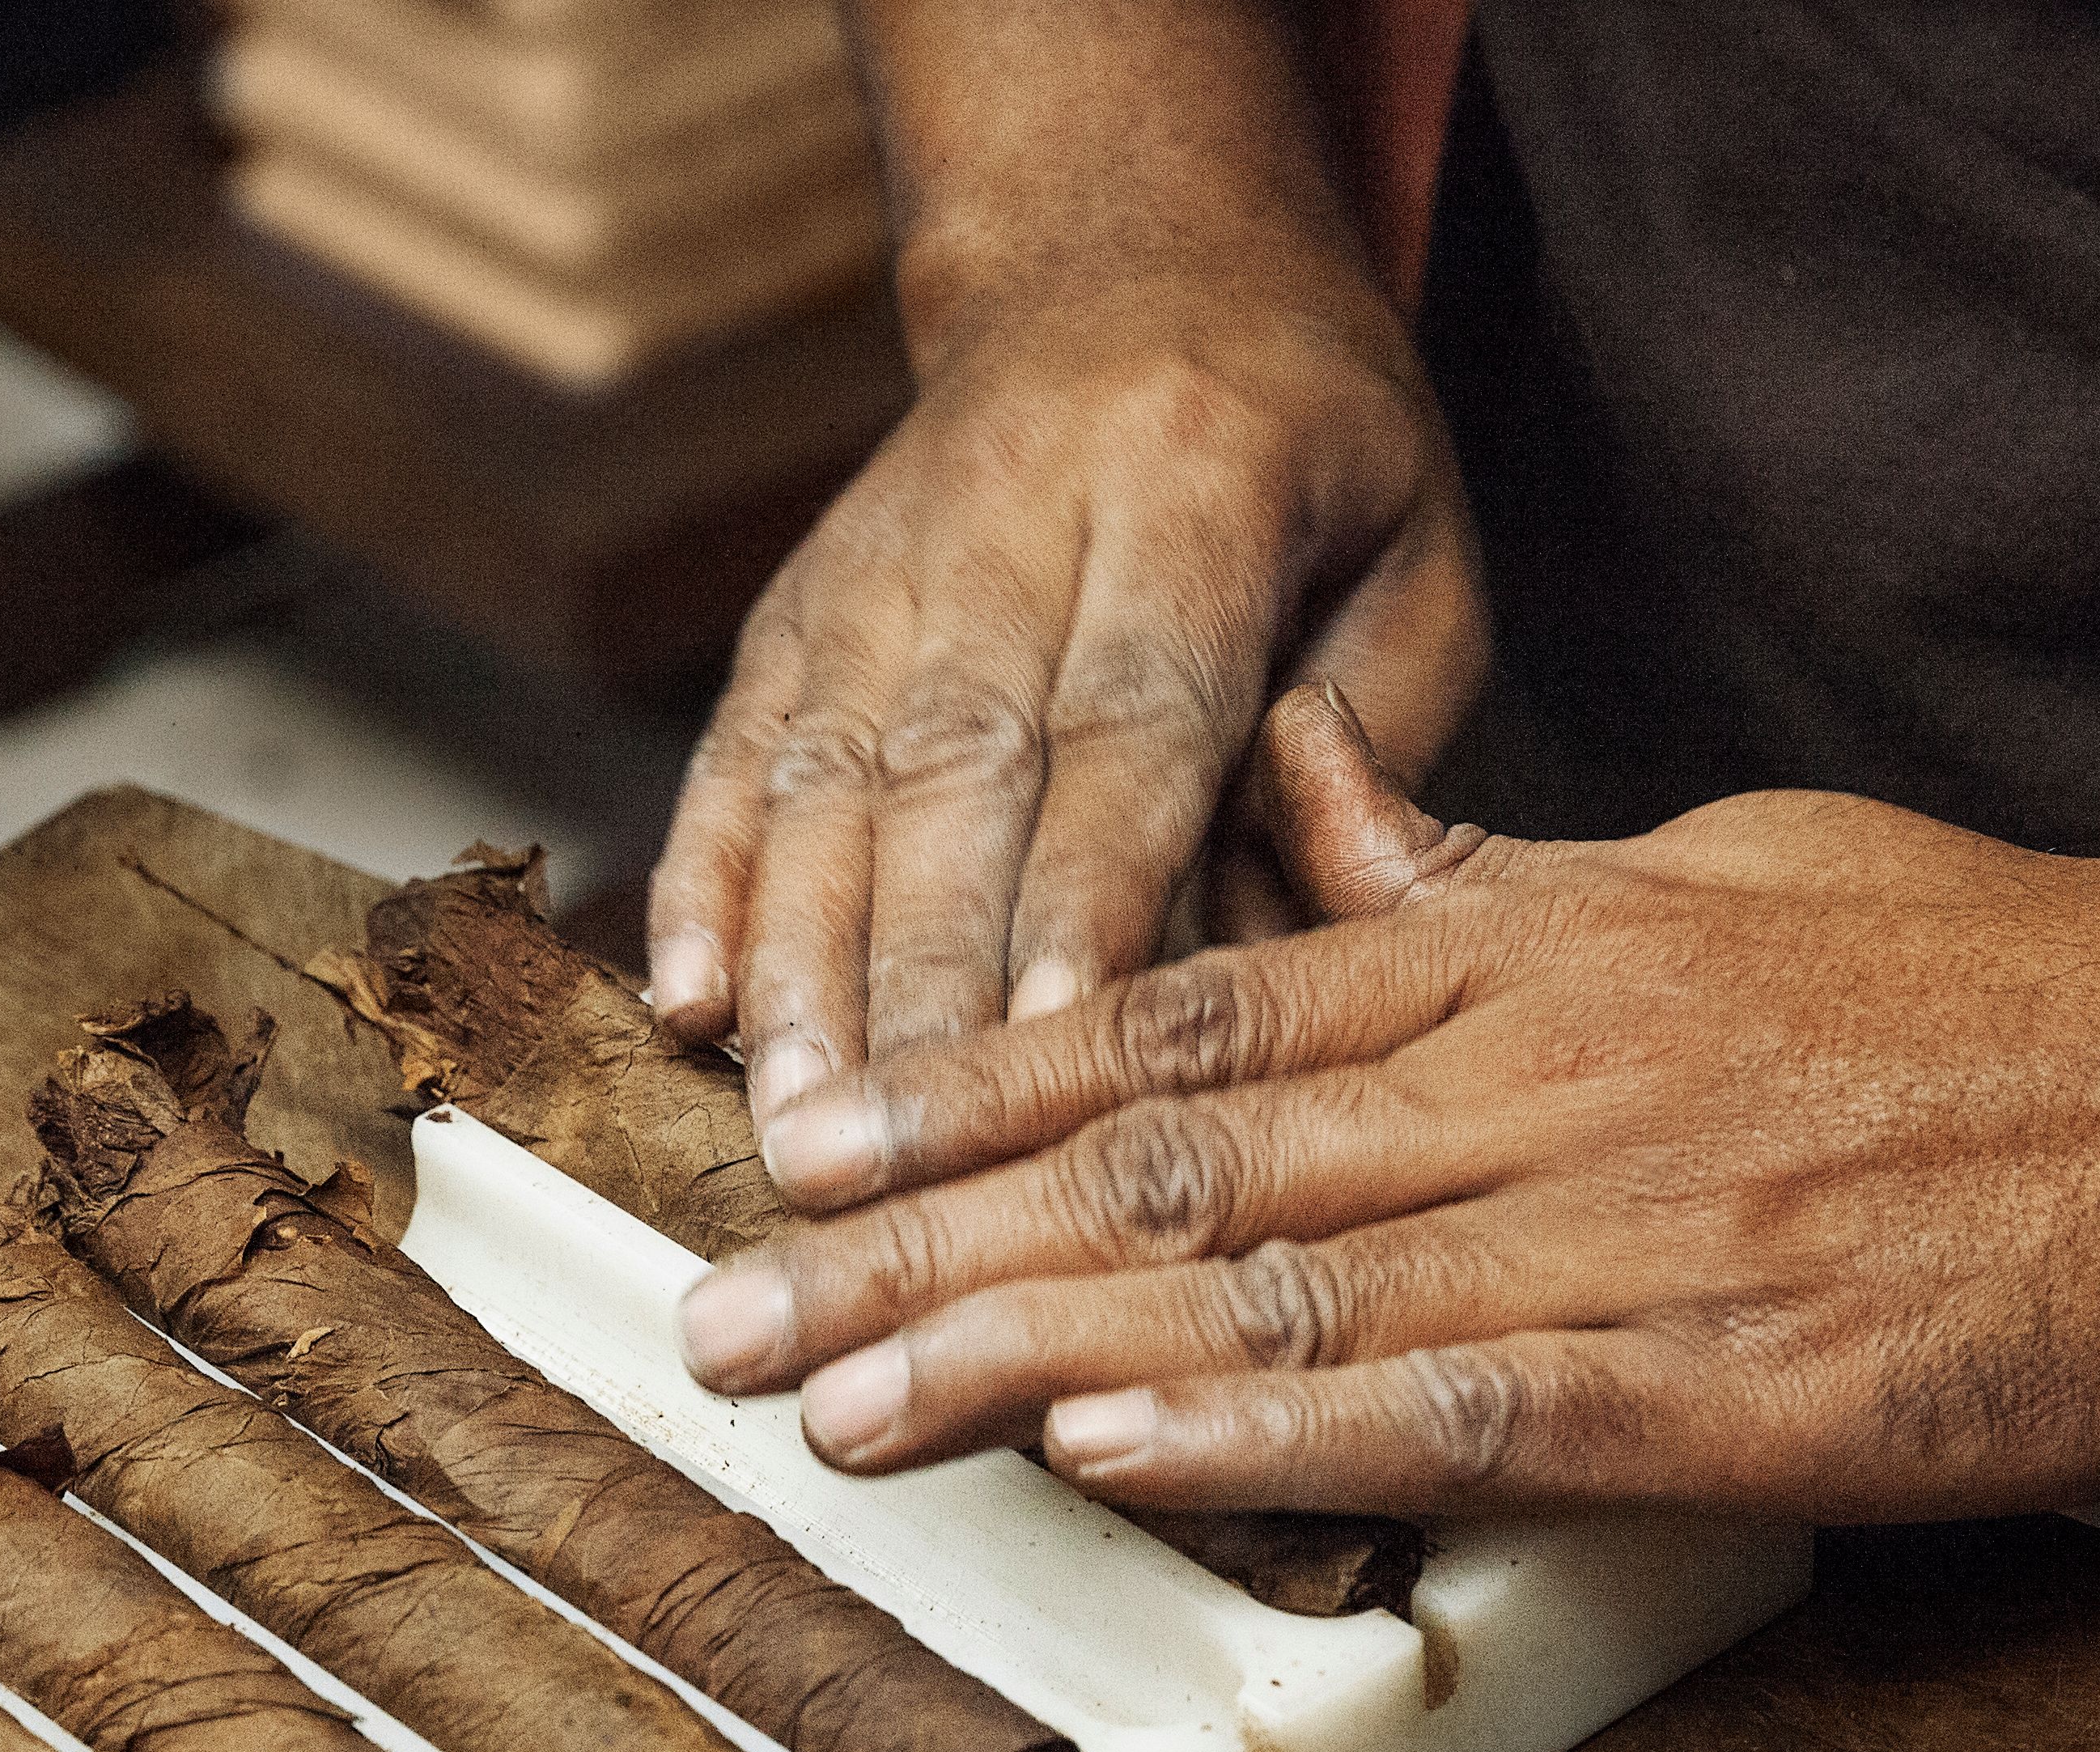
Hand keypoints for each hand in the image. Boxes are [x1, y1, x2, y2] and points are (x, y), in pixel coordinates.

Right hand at [645, 255, 1481, 1116]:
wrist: (1133, 251)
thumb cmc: (1311, 450)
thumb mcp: (1415, 562)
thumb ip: (1351, 757)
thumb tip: (1248, 965)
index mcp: (1198, 477)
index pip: (1132, 715)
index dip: (1086, 889)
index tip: (1053, 1050)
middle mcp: (1013, 503)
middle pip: (954, 765)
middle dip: (920, 974)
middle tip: (903, 1152)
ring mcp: (884, 551)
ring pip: (827, 771)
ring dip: (801, 962)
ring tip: (796, 1127)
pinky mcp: (802, 597)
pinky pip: (738, 745)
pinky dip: (703, 878)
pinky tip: (684, 1001)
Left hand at [670, 690, 2099, 1521]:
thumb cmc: (2007, 982)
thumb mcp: (1722, 866)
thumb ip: (1500, 873)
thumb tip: (1328, 822)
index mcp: (1528, 956)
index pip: (1179, 1011)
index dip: (965, 1085)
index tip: (797, 1145)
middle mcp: (1531, 1077)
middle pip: (1162, 1155)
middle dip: (916, 1244)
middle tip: (723, 1323)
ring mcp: (1623, 1228)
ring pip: (1260, 1282)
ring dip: (1021, 1350)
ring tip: (834, 1412)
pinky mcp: (1729, 1382)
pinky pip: (1457, 1403)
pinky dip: (1270, 1430)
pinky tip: (1111, 1452)